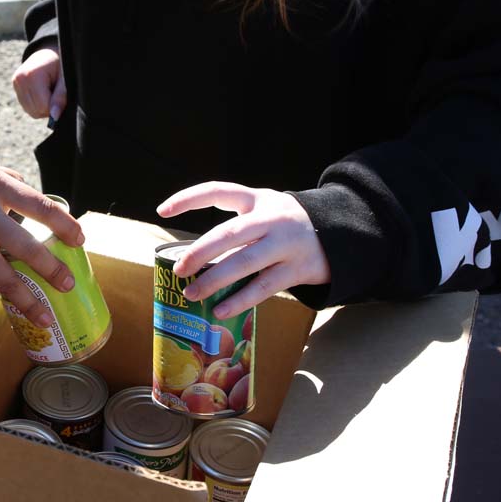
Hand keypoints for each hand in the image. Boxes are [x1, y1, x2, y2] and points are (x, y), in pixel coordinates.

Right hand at [0, 156, 84, 327]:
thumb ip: (8, 183)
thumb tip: (38, 203)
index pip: (39, 207)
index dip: (64, 225)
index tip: (80, 240)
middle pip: (26, 249)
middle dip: (52, 271)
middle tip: (68, 285)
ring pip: (3, 279)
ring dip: (28, 301)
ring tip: (45, 317)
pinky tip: (1, 292)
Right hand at [11, 45, 65, 123]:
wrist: (49, 51)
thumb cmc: (60, 63)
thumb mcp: (65, 78)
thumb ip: (60, 97)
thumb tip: (54, 117)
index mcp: (32, 75)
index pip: (43, 106)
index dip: (55, 106)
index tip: (61, 94)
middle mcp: (20, 79)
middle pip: (36, 110)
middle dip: (49, 107)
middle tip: (56, 92)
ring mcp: (16, 84)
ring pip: (31, 111)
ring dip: (43, 107)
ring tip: (49, 91)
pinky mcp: (15, 87)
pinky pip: (27, 107)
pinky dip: (37, 105)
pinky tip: (42, 92)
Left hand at [156, 182, 330, 318]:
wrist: (338, 234)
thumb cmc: (285, 226)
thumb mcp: (264, 211)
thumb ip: (236, 226)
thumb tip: (192, 259)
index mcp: (257, 199)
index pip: (218, 191)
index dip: (188, 199)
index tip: (162, 211)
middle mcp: (271, 218)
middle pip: (230, 232)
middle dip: (200, 251)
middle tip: (179, 269)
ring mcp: (286, 244)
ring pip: (245, 262)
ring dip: (214, 280)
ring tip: (191, 293)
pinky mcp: (297, 269)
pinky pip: (263, 287)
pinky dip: (239, 300)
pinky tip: (219, 310)